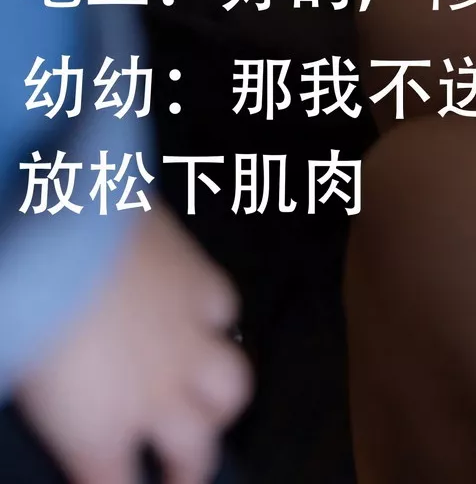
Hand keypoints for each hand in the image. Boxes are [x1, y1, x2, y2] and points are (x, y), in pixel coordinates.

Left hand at [15, 208, 251, 483]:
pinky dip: (214, 319)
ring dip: (220, 400)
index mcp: (99, 430)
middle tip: (183, 470)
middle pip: (195, 451)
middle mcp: (155, 393)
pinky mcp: (201, 284)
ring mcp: (186, 339)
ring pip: (231, 388)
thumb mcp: (26, 377)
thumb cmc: (30, 304)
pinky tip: (201, 317)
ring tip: (211, 402)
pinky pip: (225, 311)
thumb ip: (62, 408)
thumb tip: (70, 409)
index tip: (122, 483)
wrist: (62, 234)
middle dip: (191, 469)